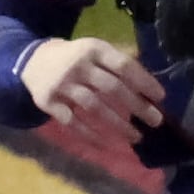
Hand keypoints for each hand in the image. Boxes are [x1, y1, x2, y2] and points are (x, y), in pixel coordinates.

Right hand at [15, 34, 165, 175]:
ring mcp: (61, 84)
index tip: (160, 97)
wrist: (33, 60)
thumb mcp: (95, 51)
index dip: (144, 81)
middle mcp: (77, 65)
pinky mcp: (48, 101)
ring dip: (118, 124)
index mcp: (93, 49)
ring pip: (94, 107)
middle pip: (111, 88)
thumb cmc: (75, 58)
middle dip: (137, 106)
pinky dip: (90, 134)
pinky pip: (72, 122)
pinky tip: (106, 143)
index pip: (123, 65)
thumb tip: (150, 84)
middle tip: (155, 121)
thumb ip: (119, 62)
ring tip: (136, 137)